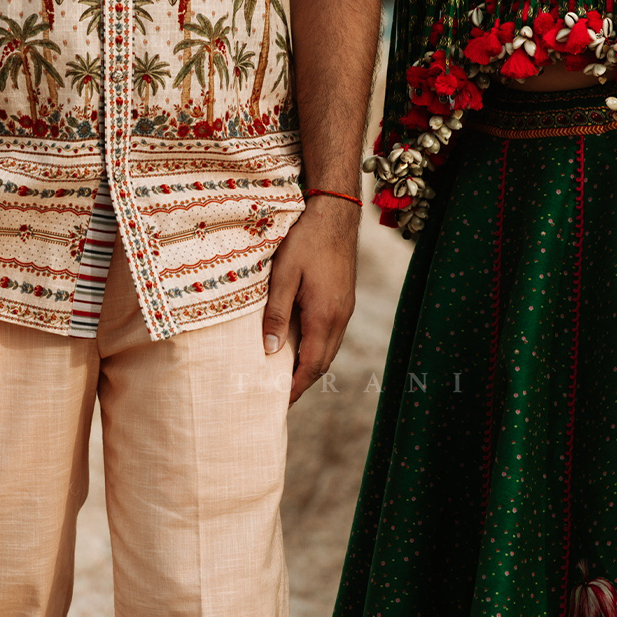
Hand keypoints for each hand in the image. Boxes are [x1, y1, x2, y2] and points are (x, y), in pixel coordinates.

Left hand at [263, 199, 359, 404]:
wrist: (336, 212)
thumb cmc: (306, 240)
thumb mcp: (284, 275)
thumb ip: (277, 314)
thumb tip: (271, 350)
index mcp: (325, 317)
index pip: (311, 366)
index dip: (295, 388)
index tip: (278, 403)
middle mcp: (340, 317)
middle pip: (323, 362)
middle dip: (302, 381)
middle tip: (278, 395)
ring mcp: (345, 307)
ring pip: (329, 348)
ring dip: (310, 364)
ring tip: (286, 374)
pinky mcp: (344, 297)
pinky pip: (332, 333)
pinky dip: (317, 347)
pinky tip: (300, 343)